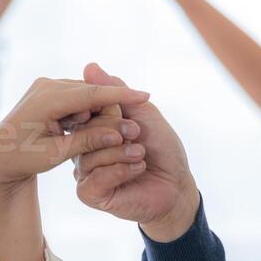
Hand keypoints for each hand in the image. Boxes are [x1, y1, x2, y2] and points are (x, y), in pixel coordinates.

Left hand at [0, 77, 149, 198]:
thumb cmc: (24, 159)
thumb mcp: (56, 155)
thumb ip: (86, 141)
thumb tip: (117, 134)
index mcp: (46, 100)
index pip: (90, 94)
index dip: (120, 95)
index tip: (146, 95)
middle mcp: (46, 86)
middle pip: (90, 92)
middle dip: (113, 105)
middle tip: (135, 123)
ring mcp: (46, 86)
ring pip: (85, 94)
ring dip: (100, 109)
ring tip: (115, 129)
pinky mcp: (49, 90)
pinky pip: (77, 96)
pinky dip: (89, 109)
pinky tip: (96, 125)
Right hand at [72, 63, 199, 241]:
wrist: (177, 185)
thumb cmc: (161, 149)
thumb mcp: (142, 114)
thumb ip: (117, 91)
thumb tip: (89, 66)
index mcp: (92, 129)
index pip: (84, 111)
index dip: (107, 111)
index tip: (131, 120)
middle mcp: (83, 149)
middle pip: (85, 132)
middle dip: (115, 130)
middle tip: (137, 134)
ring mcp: (84, 172)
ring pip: (89, 155)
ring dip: (121, 152)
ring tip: (141, 153)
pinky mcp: (90, 194)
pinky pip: (95, 178)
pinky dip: (119, 170)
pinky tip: (138, 168)